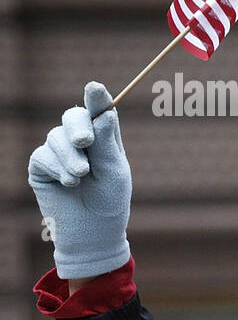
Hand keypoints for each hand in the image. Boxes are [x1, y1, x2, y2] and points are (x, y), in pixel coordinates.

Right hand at [28, 82, 131, 279]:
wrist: (92, 232)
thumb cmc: (109, 201)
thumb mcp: (113, 171)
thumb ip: (106, 142)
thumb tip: (105, 111)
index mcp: (104, 138)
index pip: (99, 112)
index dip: (97, 99)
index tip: (94, 87)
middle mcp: (80, 141)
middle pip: (73, 117)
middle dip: (78, 127)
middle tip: (85, 141)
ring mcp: (58, 152)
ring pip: (57, 137)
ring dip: (70, 157)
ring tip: (81, 177)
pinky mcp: (41, 166)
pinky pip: (43, 155)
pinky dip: (57, 168)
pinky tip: (69, 183)